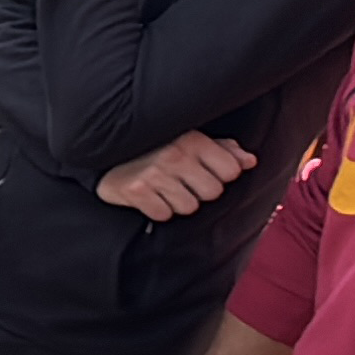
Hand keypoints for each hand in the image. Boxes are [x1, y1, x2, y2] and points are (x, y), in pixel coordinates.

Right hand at [97, 130, 253, 220]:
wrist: (104, 149)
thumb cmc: (153, 146)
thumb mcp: (189, 139)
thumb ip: (223, 149)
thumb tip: (249, 161)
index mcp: (192, 139)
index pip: (231, 171)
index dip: (221, 176)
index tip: (206, 172)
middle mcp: (175, 155)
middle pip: (212, 193)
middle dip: (200, 192)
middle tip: (183, 182)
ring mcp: (154, 173)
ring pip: (189, 207)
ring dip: (178, 202)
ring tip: (165, 188)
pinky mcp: (136, 190)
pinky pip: (162, 214)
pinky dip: (157, 209)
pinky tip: (150, 196)